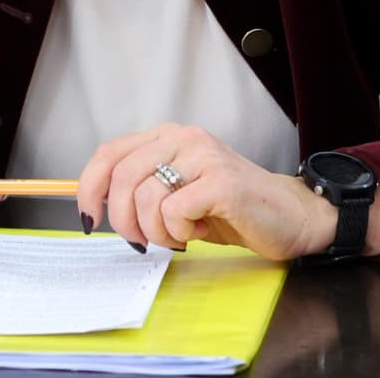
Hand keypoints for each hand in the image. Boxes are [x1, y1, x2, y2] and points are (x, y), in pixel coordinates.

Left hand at [76, 124, 335, 260]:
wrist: (291, 217)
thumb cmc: (231, 210)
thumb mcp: (178, 194)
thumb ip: (143, 190)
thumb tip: (97, 206)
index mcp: (167, 137)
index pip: (109, 153)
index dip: (89, 187)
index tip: (89, 218)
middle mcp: (183, 138)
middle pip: (122, 178)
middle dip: (123, 221)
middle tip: (142, 243)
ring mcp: (204, 156)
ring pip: (146, 198)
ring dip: (157, 232)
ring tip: (181, 235)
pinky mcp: (221, 181)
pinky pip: (174, 211)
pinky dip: (180, 231)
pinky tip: (201, 230)